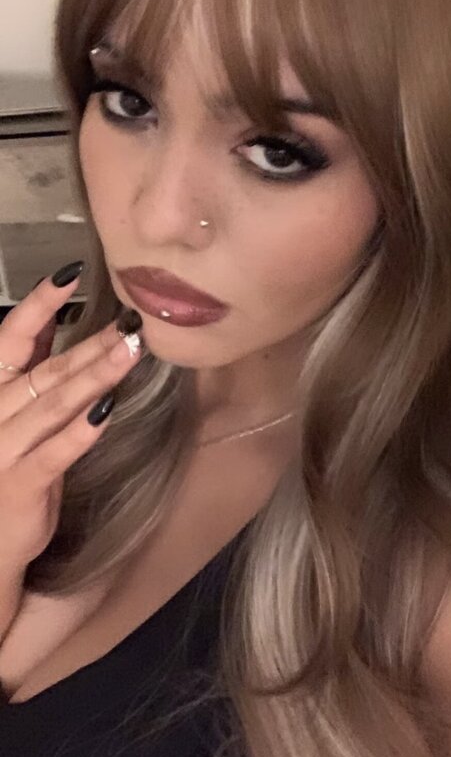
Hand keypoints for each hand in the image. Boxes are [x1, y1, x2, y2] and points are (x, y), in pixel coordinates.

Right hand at [0, 266, 142, 569]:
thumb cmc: (3, 467)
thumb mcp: (8, 410)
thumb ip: (26, 369)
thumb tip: (50, 321)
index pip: (13, 337)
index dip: (39, 304)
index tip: (68, 273)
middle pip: (46, 368)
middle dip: (91, 341)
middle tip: (132, 320)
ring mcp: (3, 449)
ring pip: (54, 403)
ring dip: (95, 375)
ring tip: (131, 350)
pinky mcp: (22, 484)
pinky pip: (56, 452)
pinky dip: (81, 430)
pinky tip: (107, 411)